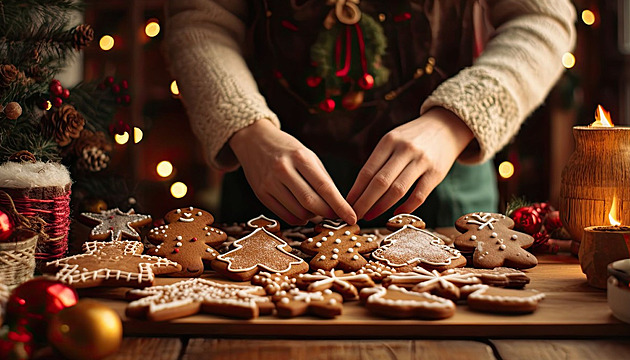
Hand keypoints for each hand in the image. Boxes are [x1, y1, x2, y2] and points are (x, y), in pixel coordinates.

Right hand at [229, 120, 356, 224]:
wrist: (253, 140)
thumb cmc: (286, 149)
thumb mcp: (308, 155)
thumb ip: (322, 178)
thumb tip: (338, 204)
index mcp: (300, 157)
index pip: (324, 187)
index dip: (340, 205)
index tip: (352, 217)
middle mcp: (283, 169)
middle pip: (311, 202)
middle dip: (327, 213)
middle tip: (336, 216)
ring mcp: (270, 182)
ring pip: (298, 212)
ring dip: (313, 216)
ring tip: (317, 210)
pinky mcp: (260, 193)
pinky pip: (284, 215)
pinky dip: (298, 219)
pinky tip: (303, 213)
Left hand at [347, 107, 473, 219]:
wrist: (447, 126)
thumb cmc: (413, 138)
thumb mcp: (393, 139)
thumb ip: (379, 160)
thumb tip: (359, 190)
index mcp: (389, 141)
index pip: (367, 171)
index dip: (356, 191)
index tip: (347, 205)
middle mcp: (405, 150)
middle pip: (380, 182)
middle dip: (364, 202)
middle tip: (355, 215)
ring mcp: (422, 161)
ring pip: (397, 190)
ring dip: (381, 207)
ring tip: (370, 216)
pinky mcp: (436, 173)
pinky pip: (418, 196)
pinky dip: (405, 207)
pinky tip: (395, 213)